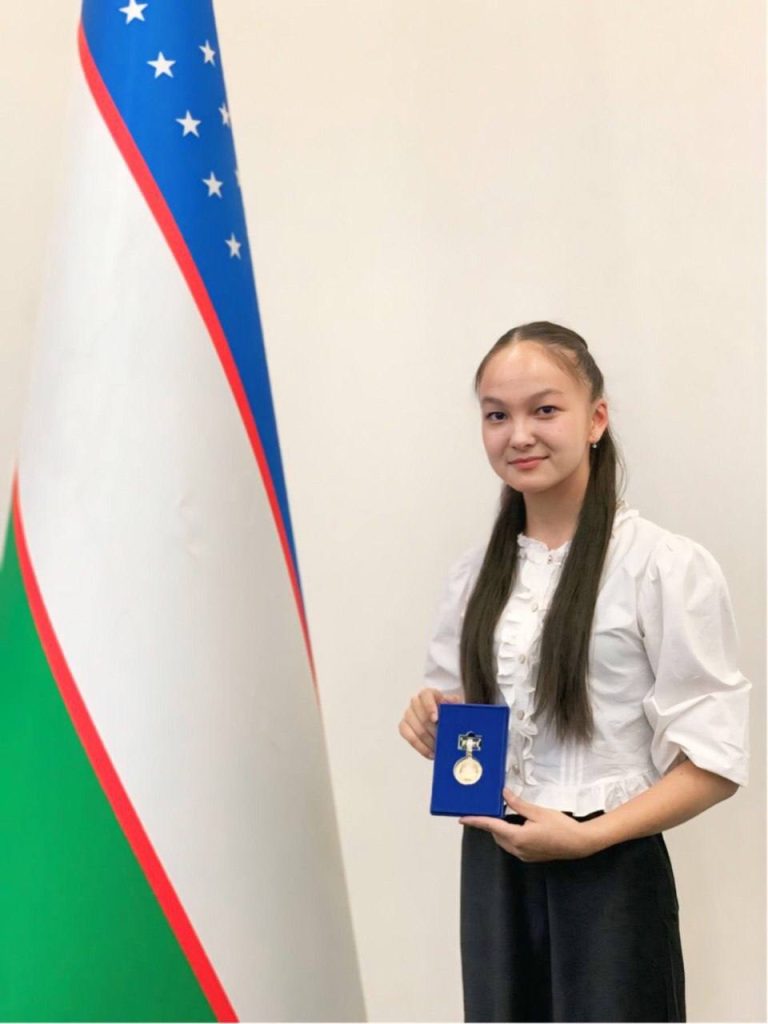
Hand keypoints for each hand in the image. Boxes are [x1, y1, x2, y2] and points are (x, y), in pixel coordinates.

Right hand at [398, 688, 461, 758]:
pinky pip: (409, 737)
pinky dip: (421, 747)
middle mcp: (415, 702)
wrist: (442, 717)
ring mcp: (408, 714)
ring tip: (440, 748)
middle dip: (434, 731)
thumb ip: (453, 702)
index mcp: (427, 694)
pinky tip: (431, 753)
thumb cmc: (448, 710)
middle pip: (422, 717)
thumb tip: (450, 703)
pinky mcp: (404, 726)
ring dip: (429, 741)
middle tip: (444, 740)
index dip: (430, 707)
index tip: (436, 719)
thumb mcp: (453, 704)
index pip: (426, 696)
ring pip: (417, 729)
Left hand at [459, 789, 601, 861]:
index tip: (463, 818)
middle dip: (489, 823)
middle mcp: (518, 849)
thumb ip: (518, 804)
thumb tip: (503, 794)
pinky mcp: (530, 856)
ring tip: (498, 815)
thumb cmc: (561, 827)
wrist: (579, 844)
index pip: (491, 827)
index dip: (476, 821)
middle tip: (484, 809)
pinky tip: (514, 826)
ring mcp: (524, 855)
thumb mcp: (538, 812)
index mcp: (518, 838)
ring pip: (504, 841)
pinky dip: (509, 836)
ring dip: (499, 830)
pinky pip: (513, 846)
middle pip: (496, 835)